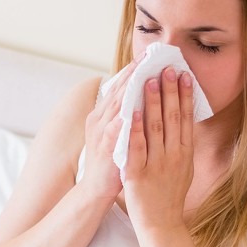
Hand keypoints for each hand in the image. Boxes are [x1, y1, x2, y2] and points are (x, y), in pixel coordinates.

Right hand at [79, 60, 136, 202]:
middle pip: (119, 91)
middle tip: (150, 56)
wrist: (96, 190)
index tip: (148, 56)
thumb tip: (140, 97)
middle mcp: (100, 119)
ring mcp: (101, 133)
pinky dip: (125, 119)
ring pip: (117, 105)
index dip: (133, 71)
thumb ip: (125, 116)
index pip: (120, 87)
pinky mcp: (105, 148)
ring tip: (146, 74)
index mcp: (104, 115)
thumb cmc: (111, 162)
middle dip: (134, 73)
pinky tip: (134, 109)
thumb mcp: (118, 134)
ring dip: (131, 90)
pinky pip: (115, 130)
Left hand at [122, 67, 194, 235]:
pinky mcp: (139, 174)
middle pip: (172, 118)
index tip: (184, 74)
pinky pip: (137, 148)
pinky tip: (131, 111)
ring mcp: (157, 164)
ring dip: (152, 102)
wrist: (161, 225)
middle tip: (167, 68)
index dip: (185, 95)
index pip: (186, 118)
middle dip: (170, 91)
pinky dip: (135, 128)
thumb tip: (185, 121)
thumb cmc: (170, 196)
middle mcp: (174, 156)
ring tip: (149, 80)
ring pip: (155, 128)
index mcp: (185, 153)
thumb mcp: (184, 169)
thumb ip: (183, 146)